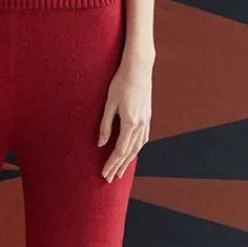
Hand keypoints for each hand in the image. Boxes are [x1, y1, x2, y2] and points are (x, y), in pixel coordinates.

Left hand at [97, 58, 152, 180]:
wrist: (138, 67)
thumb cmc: (120, 82)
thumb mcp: (109, 103)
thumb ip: (105, 125)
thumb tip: (100, 143)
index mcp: (130, 122)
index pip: (120, 150)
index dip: (112, 163)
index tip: (104, 173)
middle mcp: (140, 125)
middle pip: (129, 152)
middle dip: (119, 167)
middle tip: (110, 179)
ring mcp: (146, 121)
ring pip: (138, 147)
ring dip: (128, 160)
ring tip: (121, 171)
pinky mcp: (147, 116)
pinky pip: (143, 138)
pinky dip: (137, 149)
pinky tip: (132, 152)